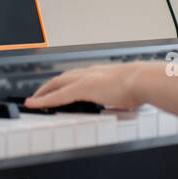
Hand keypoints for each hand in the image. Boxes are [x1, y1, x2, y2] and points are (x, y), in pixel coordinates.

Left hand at [24, 61, 158, 110]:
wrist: (144, 81)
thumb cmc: (142, 87)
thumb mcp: (129, 94)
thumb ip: (122, 98)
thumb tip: (125, 105)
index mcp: (101, 74)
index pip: (78, 77)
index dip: (66, 84)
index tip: (60, 89)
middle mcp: (90, 73)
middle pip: (63, 78)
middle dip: (49, 86)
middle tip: (39, 94)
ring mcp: (85, 79)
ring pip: (56, 84)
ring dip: (43, 91)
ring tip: (33, 100)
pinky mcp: (82, 88)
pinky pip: (57, 95)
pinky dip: (44, 99)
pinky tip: (34, 104)